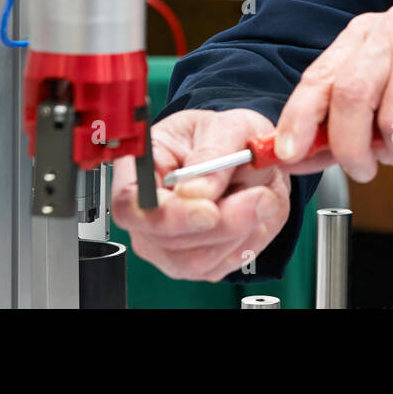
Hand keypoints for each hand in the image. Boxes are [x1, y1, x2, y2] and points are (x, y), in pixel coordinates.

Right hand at [111, 108, 290, 282]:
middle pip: (164, 239)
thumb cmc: (230, 138)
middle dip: (220, 224)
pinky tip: (256, 215)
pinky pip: (219, 266)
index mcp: (142, 167)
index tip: (209, 211)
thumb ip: (214, 153)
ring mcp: (164, 243)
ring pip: (195, 259)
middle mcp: (144, 211)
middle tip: (261, 198)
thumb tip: (195, 191)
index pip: (129, 203)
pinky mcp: (192, 263)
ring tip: (263, 197)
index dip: (166, 213)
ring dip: (239, 231)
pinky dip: (247, 242)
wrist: (255, 161)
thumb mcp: (230, 127)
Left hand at [274, 3, 392, 181]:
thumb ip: (338, 130)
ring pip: (392, 124)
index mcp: (368, 34)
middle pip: (351, 96)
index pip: (320, 77)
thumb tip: (290, 154)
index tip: (287, 153)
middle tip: (364, 169)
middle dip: (351, 147)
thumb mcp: (382, 118)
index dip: (299, 118)